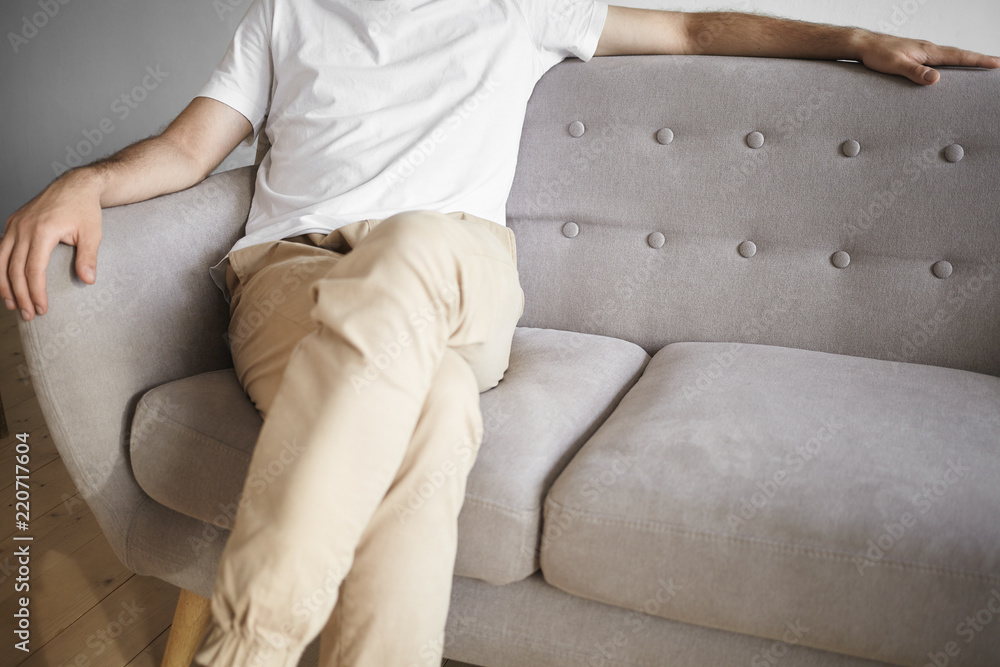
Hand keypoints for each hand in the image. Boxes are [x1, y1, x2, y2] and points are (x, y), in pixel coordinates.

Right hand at [1, 171, 102, 320]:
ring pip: (0, 260)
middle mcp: (23, 228)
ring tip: (12, 305)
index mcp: (42, 230)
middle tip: (28, 315)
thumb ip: (88, 257)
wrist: (75, 185)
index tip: (42, 308)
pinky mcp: (12, 223)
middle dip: (20, 295)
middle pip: (13, 268)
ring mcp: (14, 225)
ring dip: (4, 285)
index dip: (35, 291)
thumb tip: (88, 280)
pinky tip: (4, 284)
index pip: (33, 269)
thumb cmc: (85, 209)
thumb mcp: (92, 233)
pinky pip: (0, 250)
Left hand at [855, 31, 999, 84]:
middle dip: (979, 59)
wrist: (864, 44)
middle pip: (960, 54)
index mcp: (929, 51)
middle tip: (997, 64)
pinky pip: (939, 59)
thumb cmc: (877, 54)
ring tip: (981, 66)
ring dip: (967, 60)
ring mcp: (923, 51)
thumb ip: (915, 72)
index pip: (960, 56)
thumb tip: (936, 78)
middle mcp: (929, 49)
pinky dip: (951, 62)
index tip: (997, 63)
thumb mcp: (896, 65)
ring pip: (951, 56)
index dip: (979, 60)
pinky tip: (950, 68)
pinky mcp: (916, 55)